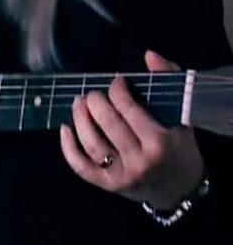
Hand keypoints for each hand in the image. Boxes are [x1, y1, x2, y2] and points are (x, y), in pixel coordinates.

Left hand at [59, 51, 205, 209]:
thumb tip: (149, 55)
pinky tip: (64, 128)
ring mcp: (122, 175)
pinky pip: (81, 166)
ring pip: (91, 143)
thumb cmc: (180, 148)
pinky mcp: (108, 185)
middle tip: (93, 93)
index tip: (117, 82)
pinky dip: (67, 147)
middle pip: (107, 124)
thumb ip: (168, 80)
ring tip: (78, 102)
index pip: (128, 109)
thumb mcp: (182, 116)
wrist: (181, 189)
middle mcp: (140, 160)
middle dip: (95, 102)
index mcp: (160, 142)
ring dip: (79, 118)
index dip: (117, 90)